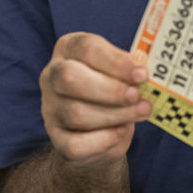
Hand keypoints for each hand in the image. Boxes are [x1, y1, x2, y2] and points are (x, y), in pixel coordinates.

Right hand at [39, 32, 151, 166]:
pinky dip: (103, 141)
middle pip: (69, 77)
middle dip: (109, 89)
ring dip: (115, 115)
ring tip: (141, 113)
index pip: (85, 48)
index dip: (115, 61)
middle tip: (137, 96)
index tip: (140, 74)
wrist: (99, 130)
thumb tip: (142, 76)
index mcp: (68, 49)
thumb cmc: (112, 90)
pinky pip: (75, 145)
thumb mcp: (120, 72)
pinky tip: (122, 132)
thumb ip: (129, 70)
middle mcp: (52, 75)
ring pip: (76, 113)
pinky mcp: (56, 138)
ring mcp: (50, 108)